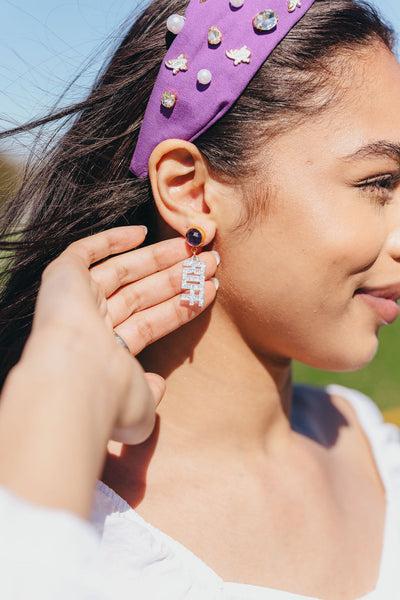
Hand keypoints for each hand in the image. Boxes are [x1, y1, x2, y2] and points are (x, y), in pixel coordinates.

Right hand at [32, 225, 218, 442]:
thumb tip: (158, 386)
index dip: (182, 306)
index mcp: (110, 353)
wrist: (78, 381)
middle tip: (210, 263)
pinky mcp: (62, 278)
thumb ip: (152, 394)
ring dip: (160, 258)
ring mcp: (78, 301)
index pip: (152, 322)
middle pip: (143, 293)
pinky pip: (86, 251)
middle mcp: (94, 325)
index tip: (210, 289)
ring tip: (195, 247)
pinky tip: (143, 232)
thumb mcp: (143, 409)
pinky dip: (112, 239)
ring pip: (124, 271)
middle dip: (179, 278)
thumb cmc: (112, 398)